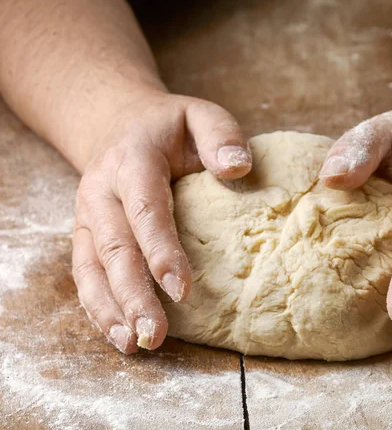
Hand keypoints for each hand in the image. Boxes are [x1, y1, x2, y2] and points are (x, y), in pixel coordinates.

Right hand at [72, 92, 251, 353]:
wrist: (120, 124)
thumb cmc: (169, 127)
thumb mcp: (199, 115)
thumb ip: (221, 135)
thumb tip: (238, 168)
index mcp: (131, 161)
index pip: (145, 208)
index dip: (160, 250)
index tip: (181, 289)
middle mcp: (101, 190)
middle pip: (114, 247)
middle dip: (133, 294)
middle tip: (155, 334)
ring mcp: (88, 214)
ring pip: (91, 266)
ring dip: (110, 308)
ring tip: (133, 344)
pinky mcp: (86, 233)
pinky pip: (85, 272)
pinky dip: (97, 305)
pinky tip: (117, 333)